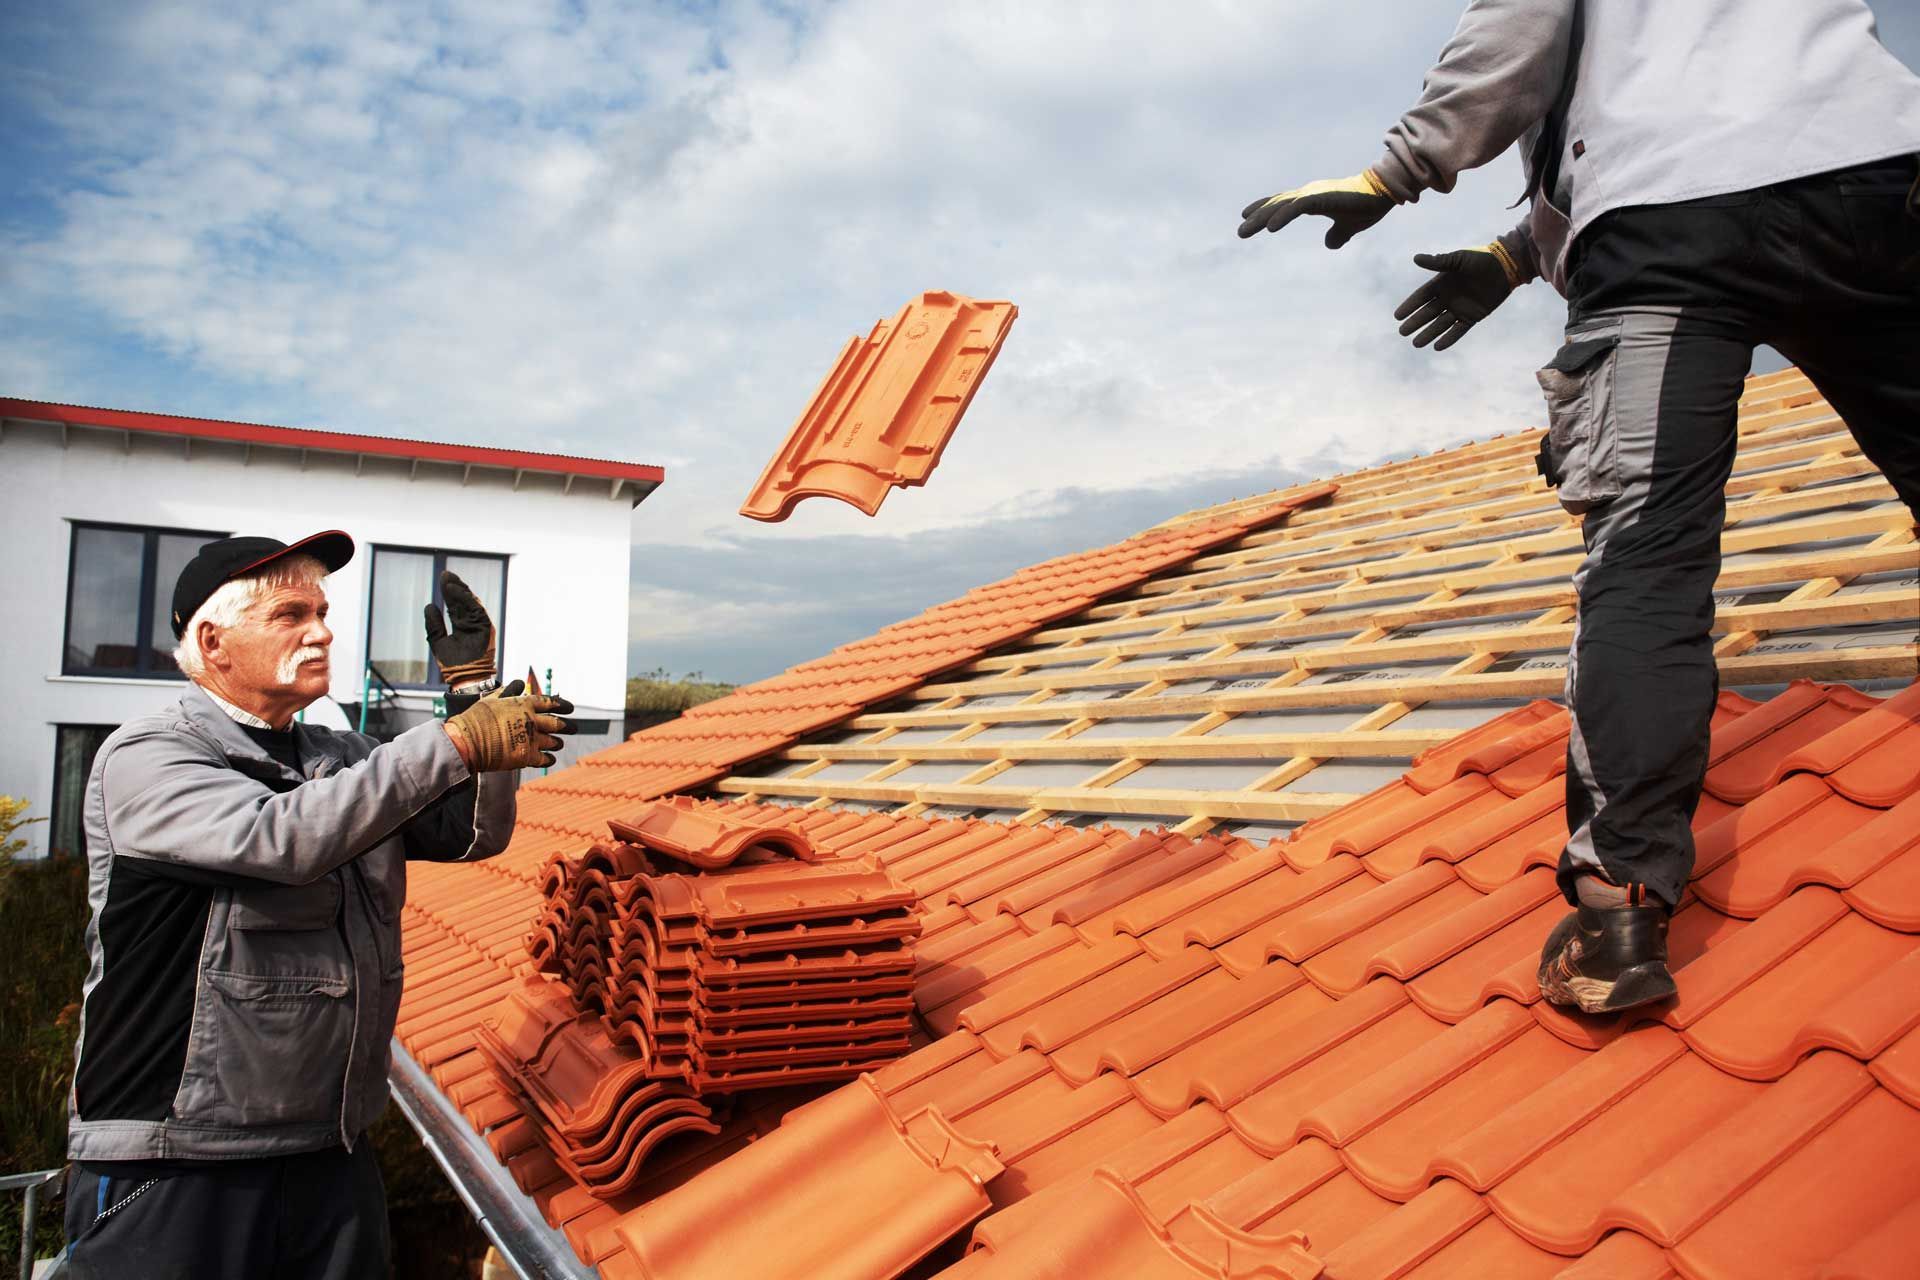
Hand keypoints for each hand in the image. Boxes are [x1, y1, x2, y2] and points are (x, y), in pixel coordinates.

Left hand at [424, 570, 495, 690]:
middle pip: (463, 601)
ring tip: (449, 580)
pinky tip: (455, 591)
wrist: (464, 679)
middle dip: (455, 587)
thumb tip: (430, 606)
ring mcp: (479, 625)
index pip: (456, 605)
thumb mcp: (438, 642)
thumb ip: (434, 625)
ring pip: (470, 602)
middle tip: (446, 574)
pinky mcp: (485, 627)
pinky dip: (466, 599)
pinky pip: (476, 609)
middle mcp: (471, 623)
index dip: (450, 592)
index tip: (444, 579)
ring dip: (460, 590)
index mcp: (462, 626)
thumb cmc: (453, 665)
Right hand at [443, 679, 577, 771]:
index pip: (551, 703)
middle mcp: (532, 720)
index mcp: (525, 704)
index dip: (563, 706)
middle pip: (557, 723)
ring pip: (553, 741)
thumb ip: (508, 691)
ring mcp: (531, 739)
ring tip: (559, 743)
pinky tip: (550, 758)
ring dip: (557, 742)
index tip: (570, 708)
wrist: (467, 741)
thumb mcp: (492, 699)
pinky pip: (545, 758)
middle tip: (574, 728)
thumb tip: (518, 683)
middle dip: (568, 726)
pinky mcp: (527, 756)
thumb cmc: (476, 718)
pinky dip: (549, 758)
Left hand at [1238, 170, 1394, 247]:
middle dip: (1256, 218)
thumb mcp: (1348, 226)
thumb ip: (1337, 235)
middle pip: (1276, 205)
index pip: (1283, 203)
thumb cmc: (1367, 205)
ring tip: (1244, 231)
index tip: (1247, 217)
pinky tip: (1270, 228)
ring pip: (1281, 206)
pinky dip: (1282, 216)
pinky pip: (1297, 208)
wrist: (1384, 192)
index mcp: (1313, 199)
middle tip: (1240, 232)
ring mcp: (1314, 195)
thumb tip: (1330, 245)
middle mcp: (1309, 194)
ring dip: (1261, 218)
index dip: (1265, 209)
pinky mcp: (1321, 198)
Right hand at [1392, 244, 1522, 350]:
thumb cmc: (1481, 259)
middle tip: (1402, 332)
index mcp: (1442, 284)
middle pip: (1427, 313)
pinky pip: (1458, 330)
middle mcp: (1448, 298)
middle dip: (1415, 323)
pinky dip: (1448, 339)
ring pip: (1440, 324)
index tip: (1397, 316)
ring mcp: (1460, 309)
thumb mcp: (1458, 259)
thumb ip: (1438, 262)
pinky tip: (1437, 346)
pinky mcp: (1472, 317)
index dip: (1410, 306)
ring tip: (1416, 344)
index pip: (1421, 297)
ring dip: (1428, 334)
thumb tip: (1416, 258)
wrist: (1505, 267)